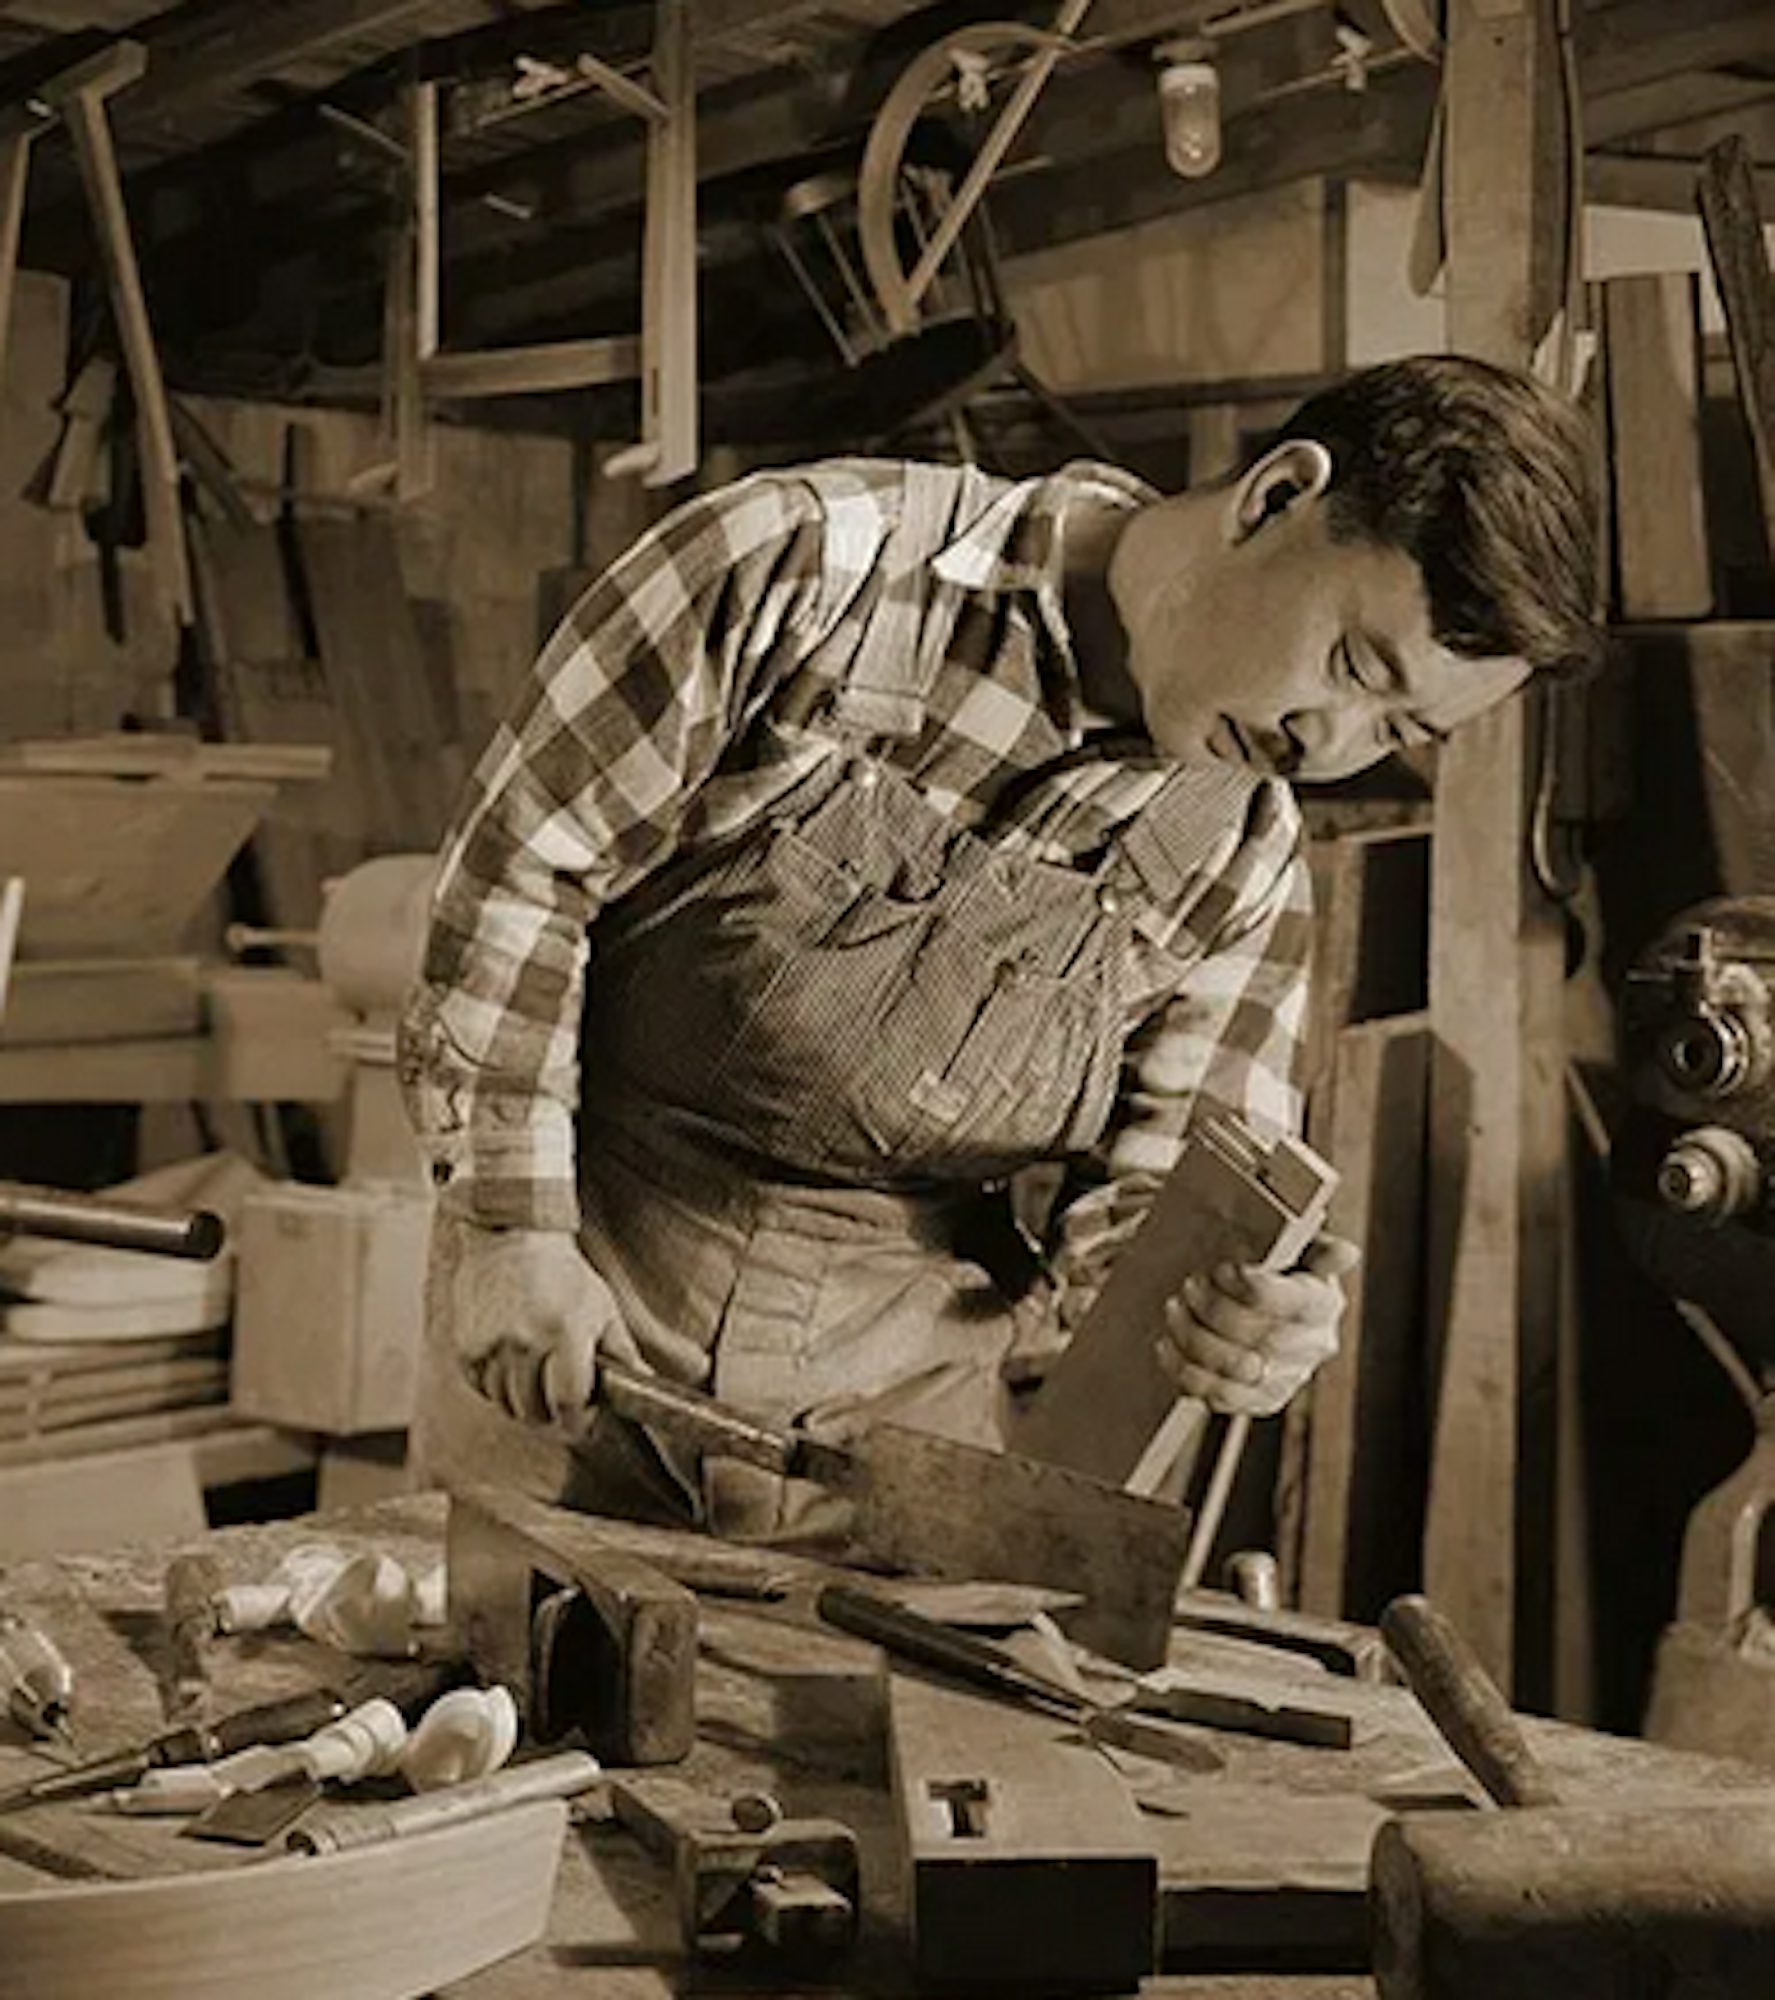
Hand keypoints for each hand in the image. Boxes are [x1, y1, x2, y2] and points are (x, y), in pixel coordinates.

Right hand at [450, 1225, 643, 1427]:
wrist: (511, 1240)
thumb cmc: (562, 1274)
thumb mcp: (602, 1308)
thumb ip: (622, 1353)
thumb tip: (646, 1384)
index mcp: (564, 1332)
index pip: (569, 1402)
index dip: (579, 1420)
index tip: (584, 1418)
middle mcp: (524, 1342)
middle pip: (536, 1412)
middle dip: (554, 1413)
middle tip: (563, 1395)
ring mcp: (491, 1346)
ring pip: (508, 1406)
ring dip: (525, 1401)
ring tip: (539, 1374)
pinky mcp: (467, 1349)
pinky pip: (484, 1391)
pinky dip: (499, 1388)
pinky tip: (514, 1364)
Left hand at [1157, 1232, 1358, 1416]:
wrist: (1258, 1304)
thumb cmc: (1273, 1265)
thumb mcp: (1296, 1247)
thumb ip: (1316, 1246)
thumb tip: (1348, 1254)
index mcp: (1324, 1303)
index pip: (1295, 1303)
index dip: (1254, 1289)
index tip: (1222, 1269)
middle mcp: (1313, 1346)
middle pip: (1262, 1337)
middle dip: (1216, 1311)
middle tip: (1189, 1285)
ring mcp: (1286, 1378)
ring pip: (1237, 1371)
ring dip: (1195, 1339)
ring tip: (1173, 1308)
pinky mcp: (1258, 1400)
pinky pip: (1218, 1397)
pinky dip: (1185, 1371)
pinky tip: (1166, 1344)